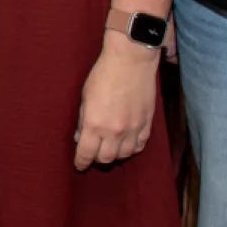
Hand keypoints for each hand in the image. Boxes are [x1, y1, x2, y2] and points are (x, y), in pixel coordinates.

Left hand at [74, 32, 160, 168]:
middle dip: (97, 159)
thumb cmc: (103, 75)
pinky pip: (140, 146)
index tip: (80, 165)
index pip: (86, 153)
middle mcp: (114, 131)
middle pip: (106, 158)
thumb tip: (80, 137)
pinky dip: (132, 149)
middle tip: (94, 154)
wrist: (131, 61)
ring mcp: (133, 129)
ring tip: (110, 149)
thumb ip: (83, 120)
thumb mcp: (85, 97)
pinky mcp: (147, 124)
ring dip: (115, 155)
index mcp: (94, 124)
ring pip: (124, 155)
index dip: (81, 162)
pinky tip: (127, 144)